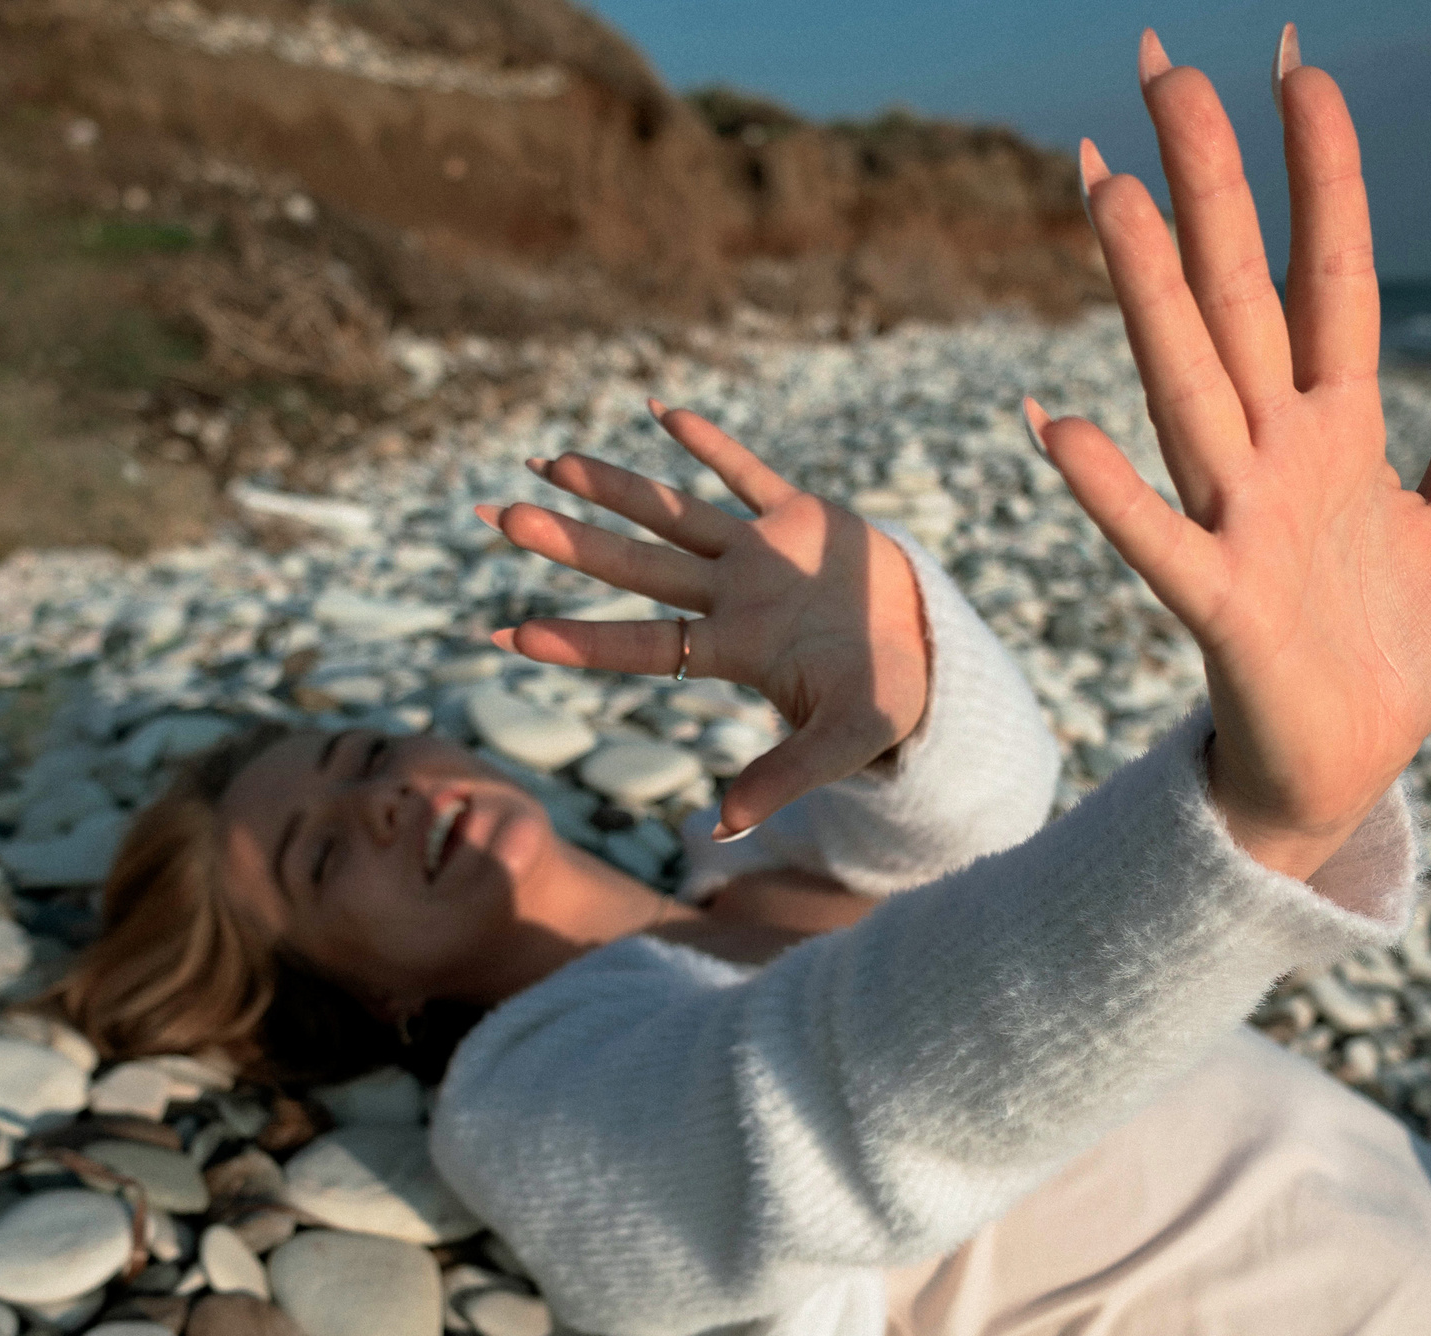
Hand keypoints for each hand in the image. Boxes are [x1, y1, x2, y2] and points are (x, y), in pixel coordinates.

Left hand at [477, 404, 928, 840]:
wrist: (930, 654)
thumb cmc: (881, 703)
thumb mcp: (841, 745)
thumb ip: (782, 778)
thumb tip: (720, 830)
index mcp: (738, 651)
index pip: (647, 646)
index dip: (585, 639)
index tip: (511, 635)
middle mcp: (735, 597)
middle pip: (639, 567)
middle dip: (573, 542)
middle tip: (500, 518)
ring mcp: (763, 552)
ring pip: (675, 512)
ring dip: (616, 486)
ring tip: (548, 460)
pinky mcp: (802, 514)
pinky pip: (747, 472)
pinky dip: (710, 444)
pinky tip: (660, 411)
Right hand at [1032, 25, 1430, 879]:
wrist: (1348, 776)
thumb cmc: (1391, 652)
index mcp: (1335, 425)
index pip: (1325, 270)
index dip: (1319, 170)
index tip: (1297, 66)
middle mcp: (1274, 453)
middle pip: (1235, 293)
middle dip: (1204, 180)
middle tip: (1160, 65)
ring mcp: (1239, 521)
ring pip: (1188, 383)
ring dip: (1147, 289)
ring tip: (1107, 185)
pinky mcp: (1223, 606)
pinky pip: (1157, 539)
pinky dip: (1107, 488)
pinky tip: (1050, 421)